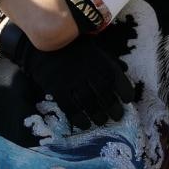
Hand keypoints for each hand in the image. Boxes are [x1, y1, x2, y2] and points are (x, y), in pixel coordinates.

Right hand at [5, 30, 135, 129]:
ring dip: (98, 115)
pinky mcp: (57, 88)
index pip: (117, 79)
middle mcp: (88, 73)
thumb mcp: (92, 47)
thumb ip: (108, 59)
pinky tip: (84, 124)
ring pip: (89, 103)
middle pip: (104, 95)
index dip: (125, 92)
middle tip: (117, 117)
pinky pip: (70, 107)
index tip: (127, 101)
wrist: (41, 44)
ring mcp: (72, 81)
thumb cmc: (70, 45)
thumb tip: (125, 68)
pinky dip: (78, 118)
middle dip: (113, 108)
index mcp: (99, 61)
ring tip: (102, 122)